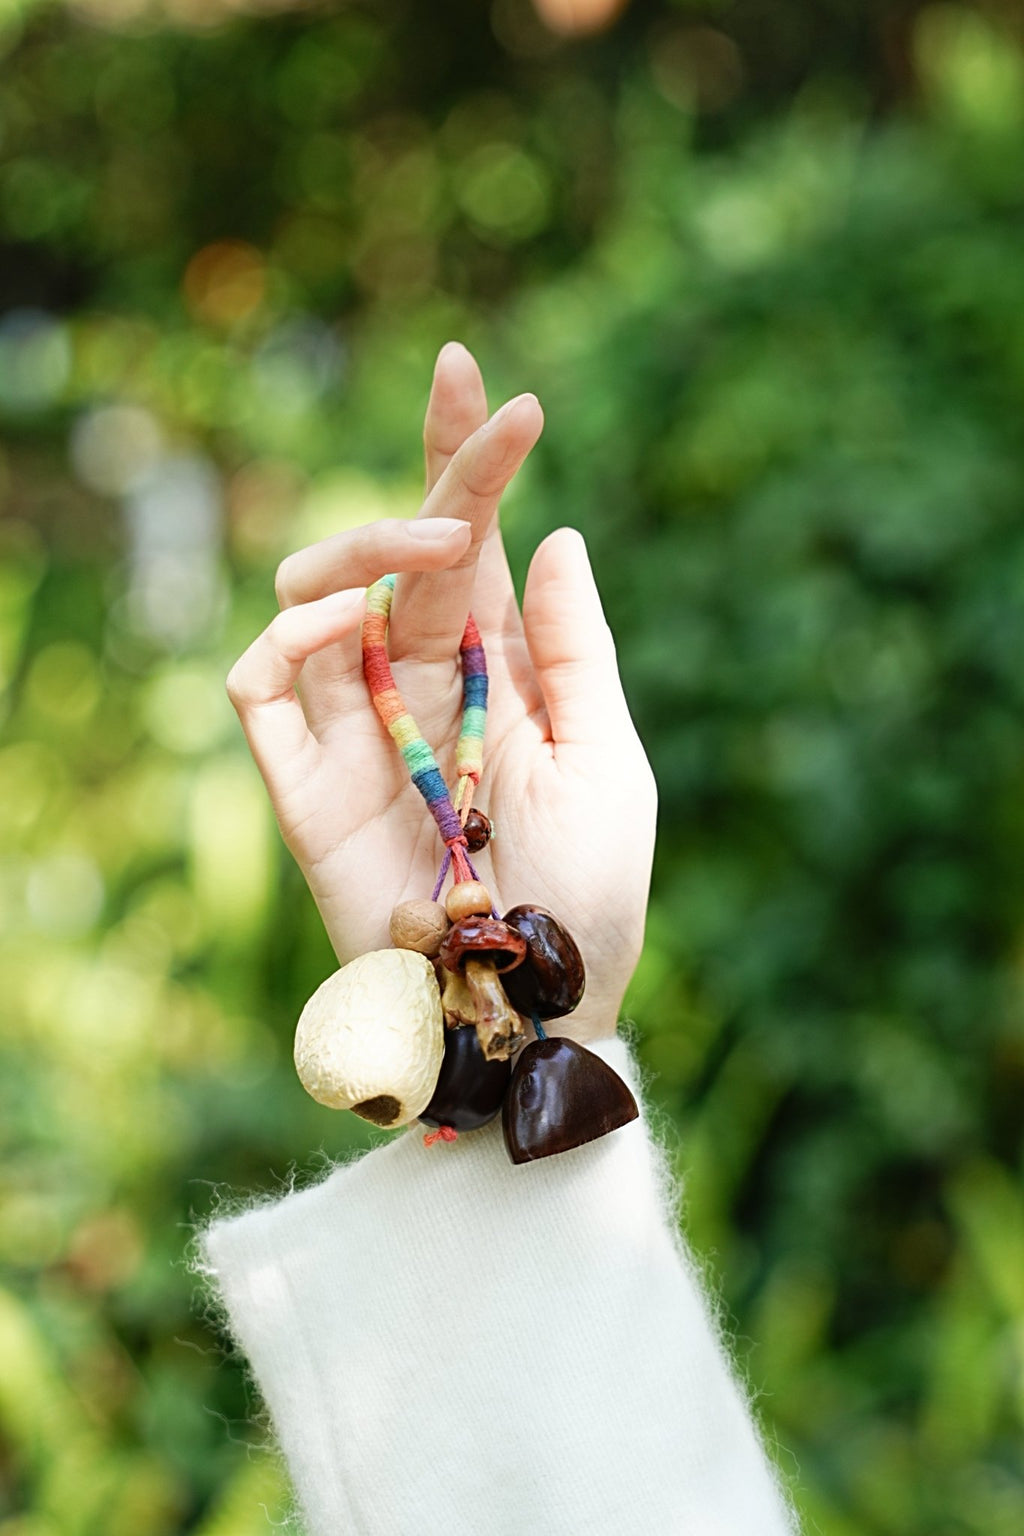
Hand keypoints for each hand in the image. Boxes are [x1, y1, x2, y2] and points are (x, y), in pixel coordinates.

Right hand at [227, 343, 655, 1040]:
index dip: (470, 461)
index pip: (472, 545)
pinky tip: (336, 625)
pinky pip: (260, 684)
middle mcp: (420, 682)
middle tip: (477, 445)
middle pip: (395, 551)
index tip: (493, 384)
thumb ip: (573, 647)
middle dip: (429, 480)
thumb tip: (553, 530)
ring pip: (312, 593)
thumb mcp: (606, 756)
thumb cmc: (589, 889)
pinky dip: (284, 638)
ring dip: (360, 548)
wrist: (534, 1002)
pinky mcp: (303, 781)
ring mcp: (357, 727)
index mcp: (497, 667)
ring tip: (431, 551)